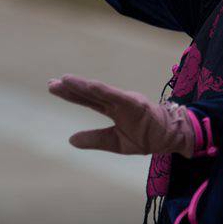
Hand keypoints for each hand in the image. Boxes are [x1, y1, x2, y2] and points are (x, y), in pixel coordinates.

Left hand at [48, 74, 194, 157]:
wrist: (171, 137)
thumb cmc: (145, 136)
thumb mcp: (115, 142)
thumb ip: (94, 139)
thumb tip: (71, 140)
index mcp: (111, 109)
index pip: (86, 99)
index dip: (70, 94)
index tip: (53, 87)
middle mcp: (115, 101)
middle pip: (89, 93)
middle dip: (70, 88)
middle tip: (51, 84)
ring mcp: (124, 100)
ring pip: (100, 91)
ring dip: (82, 85)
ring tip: (65, 80)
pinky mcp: (135, 103)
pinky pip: (116, 96)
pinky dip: (103, 90)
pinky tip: (90, 85)